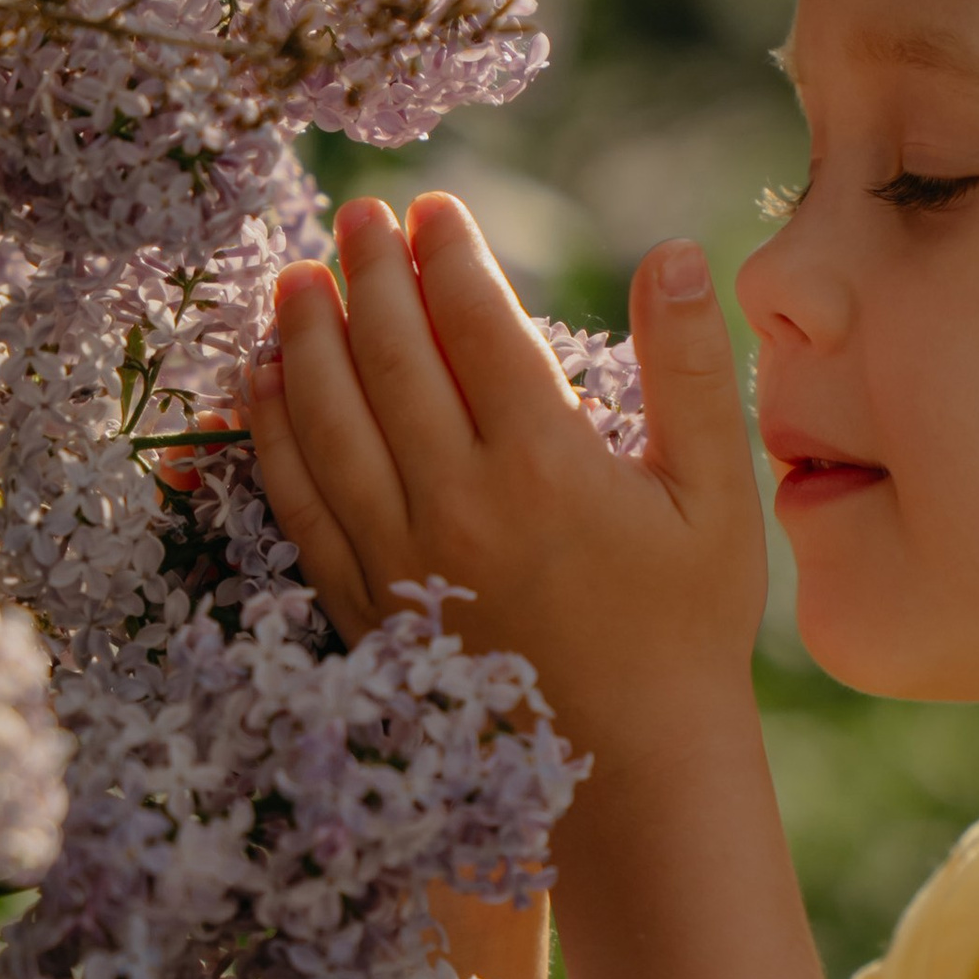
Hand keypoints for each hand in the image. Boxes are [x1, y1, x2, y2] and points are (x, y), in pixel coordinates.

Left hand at [239, 191, 766, 758]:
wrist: (630, 771)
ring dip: (305, 340)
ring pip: (330, 422)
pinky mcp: (367, 606)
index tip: (432, 207)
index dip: (448, 253)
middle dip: (369, 274)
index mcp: (547, 465)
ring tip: (297, 279)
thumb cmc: (688, 626)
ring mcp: (402, 557)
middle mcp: (459, 503)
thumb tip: (674, 252)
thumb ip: (692, 368)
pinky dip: (274, 437)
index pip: (477, 324)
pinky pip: (300, 504)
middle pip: (392, 357)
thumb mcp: (717, 495)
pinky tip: (261, 386)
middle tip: (356, 216)